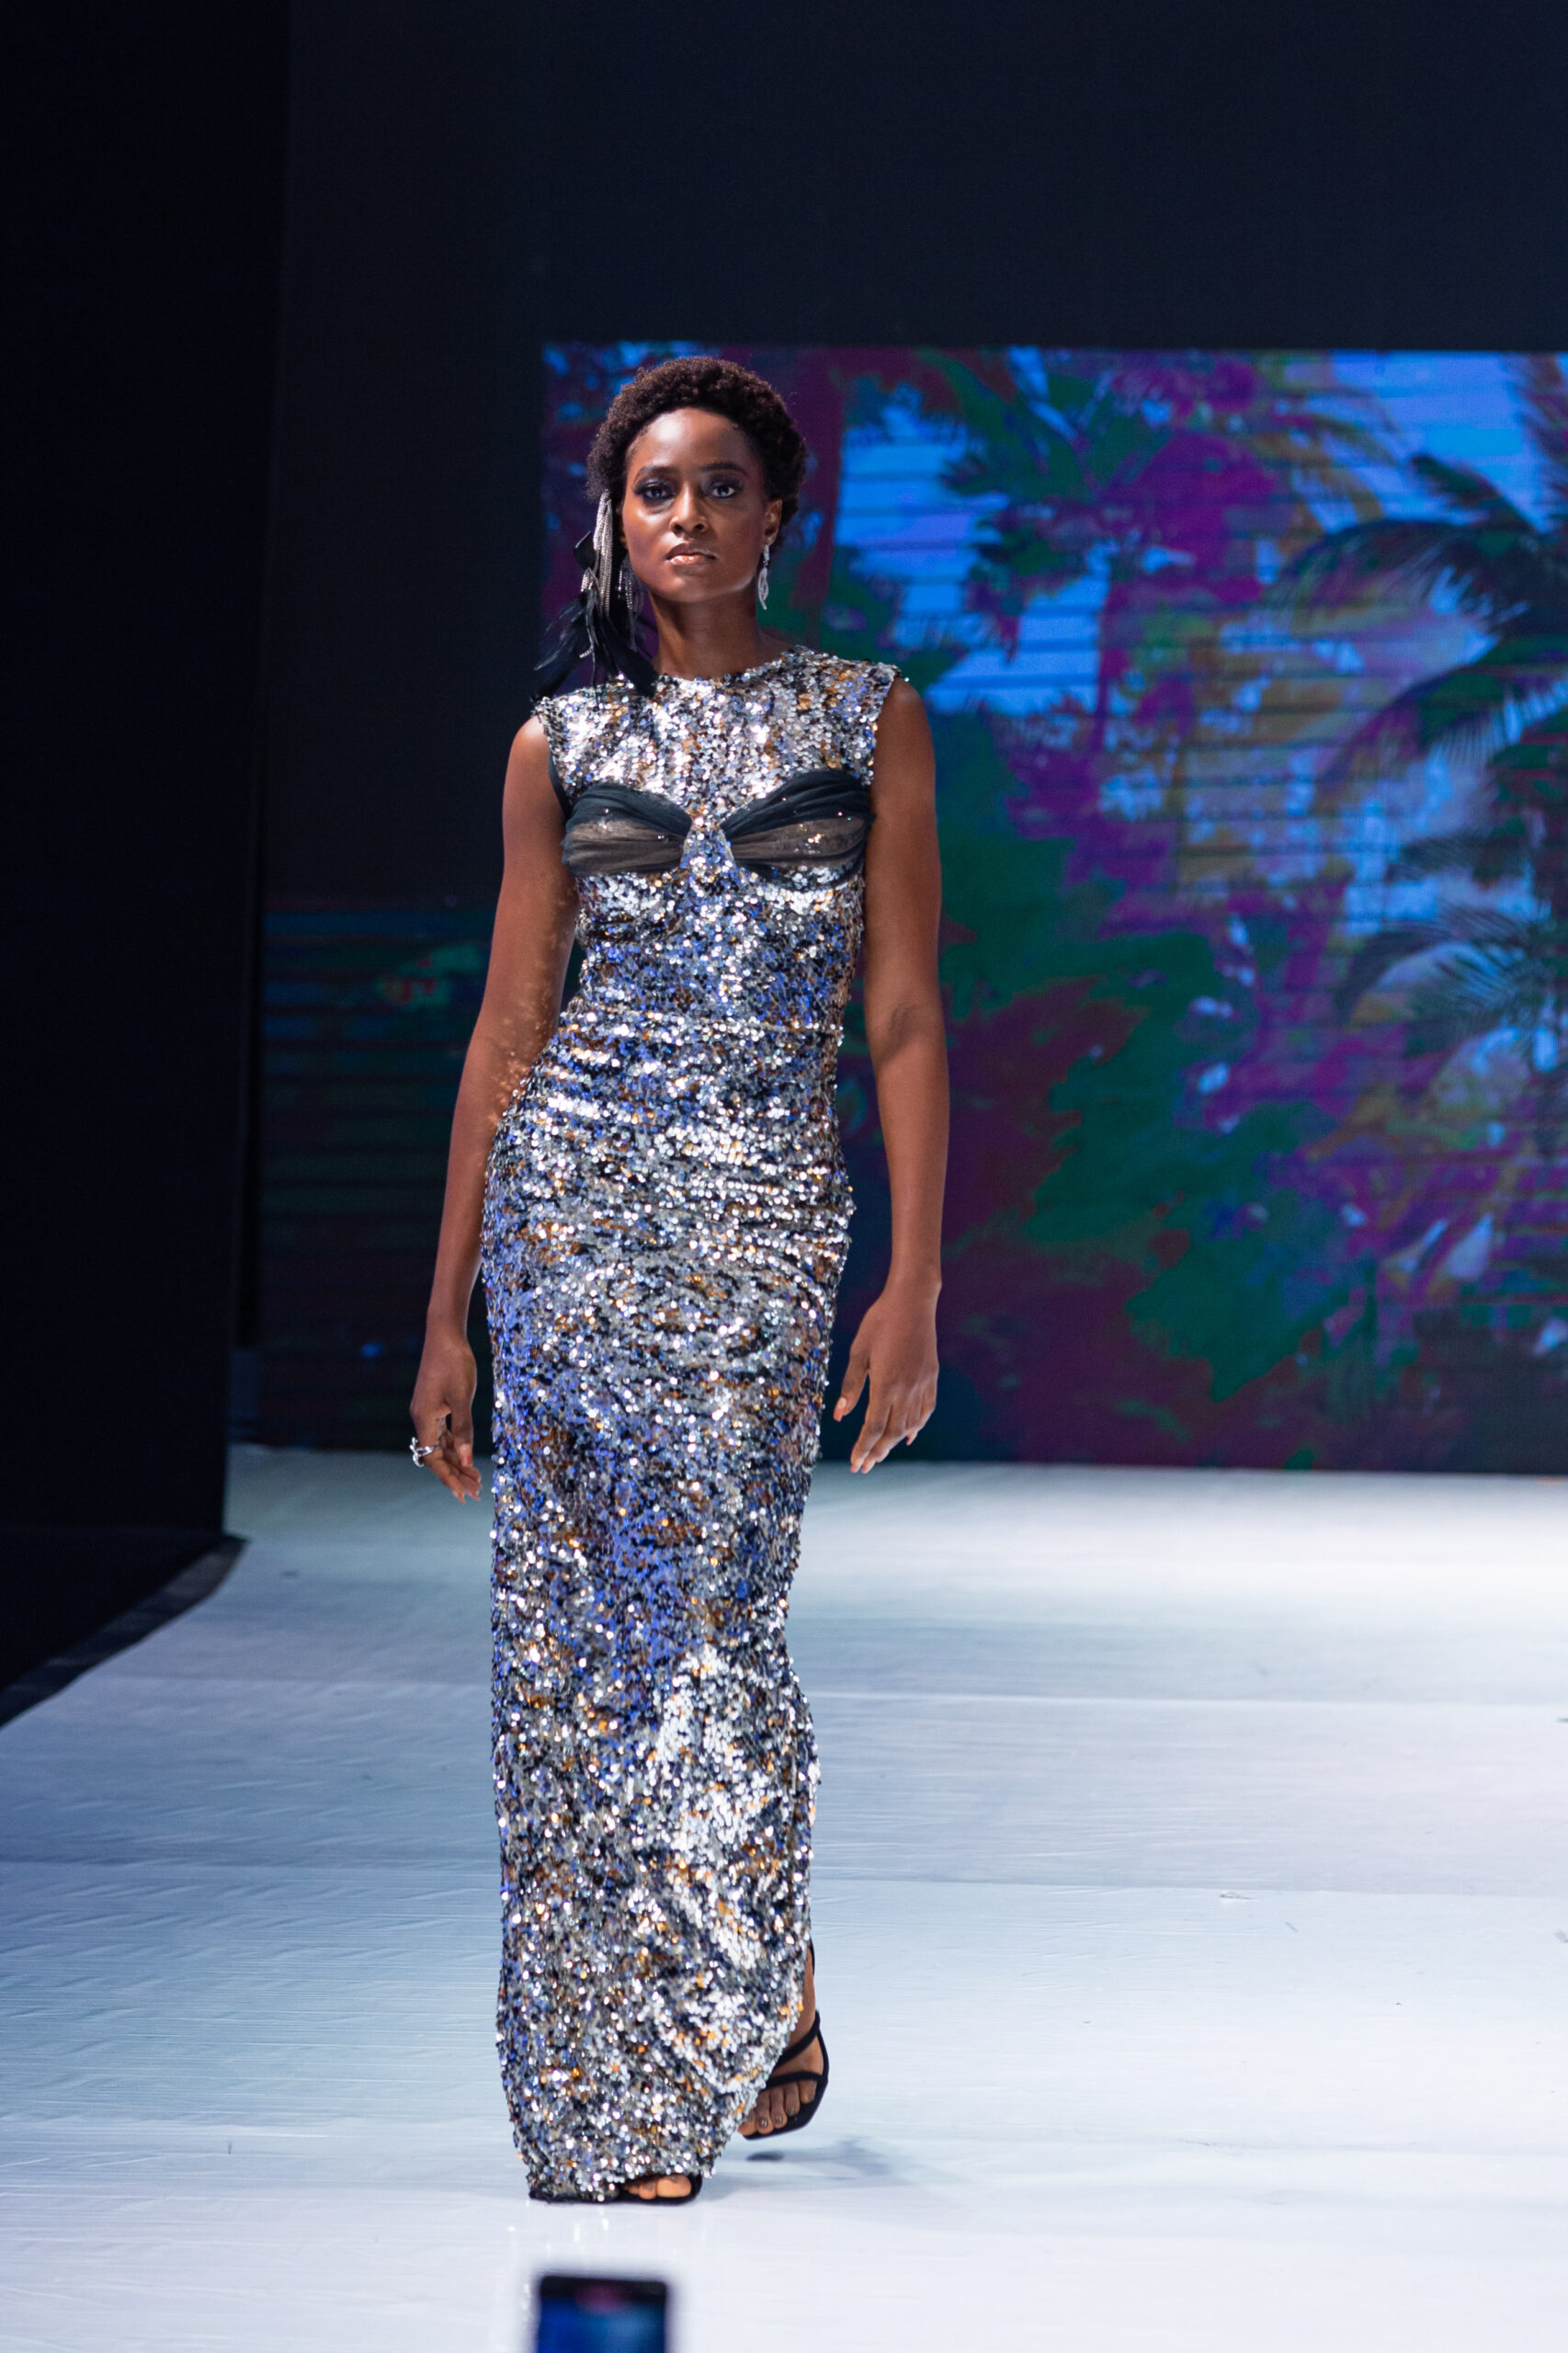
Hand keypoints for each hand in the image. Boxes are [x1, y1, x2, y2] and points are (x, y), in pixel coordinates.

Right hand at [410, 1327, 480, 1500]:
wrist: (445, 1334)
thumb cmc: (455, 1363)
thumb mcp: (463, 1398)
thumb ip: (464, 1431)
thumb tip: (467, 1460)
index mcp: (423, 1419)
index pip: (433, 1459)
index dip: (448, 1478)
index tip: (463, 1495)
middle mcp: (421, 1418)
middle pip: (436, 1456)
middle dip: (455, 1474)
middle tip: (476, 1491)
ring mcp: (427, 1411)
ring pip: (440, 1445)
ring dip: (457, 1461)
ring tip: (476, 1478)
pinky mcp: (435, 1404)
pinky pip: (443, 1433)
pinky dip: (455, 1445)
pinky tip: (467, 1454)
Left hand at [832, 1282, 938, 1471]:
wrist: (913, 1300)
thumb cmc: (879, 1322)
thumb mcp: (858, 1351)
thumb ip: (851, 1385)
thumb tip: (840, 1416)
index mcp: (886, 1383)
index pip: (874, 1427)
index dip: (864, 1448)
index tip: (855, 1464)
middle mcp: (907, 1389)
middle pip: (893, 1432)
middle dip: (877, 1452)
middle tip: (864, 1467)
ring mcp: (923, 1384)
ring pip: (910, 1424)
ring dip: (895, 1443)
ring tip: (880, 1454)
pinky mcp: (932, 1377)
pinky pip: (926, 1410)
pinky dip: (917, 1427)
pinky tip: (908, 1436)